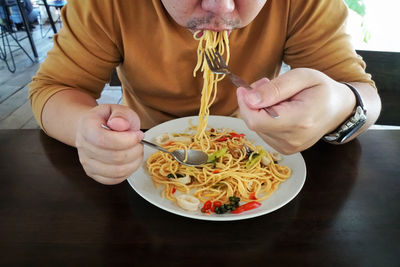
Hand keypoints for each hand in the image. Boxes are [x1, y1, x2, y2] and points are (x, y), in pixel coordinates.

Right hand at [75, 104, 143, 184]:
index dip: (126, 140)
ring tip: (136, 150)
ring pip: (117, 171)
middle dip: (135, 150)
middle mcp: (83, 147)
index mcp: (86, 127)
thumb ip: (121, 115)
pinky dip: (129, 171)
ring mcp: (87, 163)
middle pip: (114, 157)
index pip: (104, 140)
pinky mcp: (94, 174)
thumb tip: (120, 124)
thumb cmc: (108, 119)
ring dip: (134, 161)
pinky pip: (115, 179)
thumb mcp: (117, 109)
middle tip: (139, 142)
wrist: (96, 128)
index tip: (138, 134)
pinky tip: (131, 160)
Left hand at [236, 68, 355, 153]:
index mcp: (300, 121)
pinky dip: (264, 118)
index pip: (257, 120)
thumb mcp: (302, 77)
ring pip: (257, 128)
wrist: (339, 110)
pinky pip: (263, 133)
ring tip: (275, 96)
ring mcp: (288, 148)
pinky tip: (277, 109)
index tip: (244, 89)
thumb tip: (250, 99)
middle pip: (254, 123)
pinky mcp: (284, 149)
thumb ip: (275, 88)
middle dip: (252, 103)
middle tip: (264, 84)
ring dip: (258, 110)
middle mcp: (293, 140)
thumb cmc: (321, 89)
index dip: (245, 104)